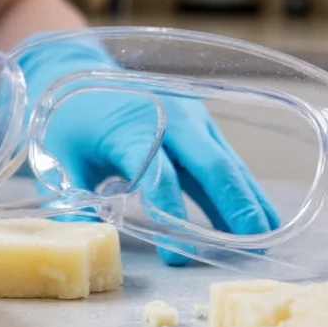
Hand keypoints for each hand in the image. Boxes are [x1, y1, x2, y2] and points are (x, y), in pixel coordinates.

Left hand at [16, 34, 279, 265]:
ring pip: (227, 164)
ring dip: (249, 201)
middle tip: (251, 247)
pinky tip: (262, 219)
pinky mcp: (200, 127)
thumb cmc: (70, 118)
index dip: (170, 214)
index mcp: (131, 127)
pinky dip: (245, 190)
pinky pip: (227, 161)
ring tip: (267, 240)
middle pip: (210, 165)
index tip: (176, 254)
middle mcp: (169, 120)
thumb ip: (73, 198)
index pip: (157, 174)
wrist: (81, 72)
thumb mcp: (60, 156)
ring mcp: (190, 121)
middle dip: (234, 207)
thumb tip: (83, 240)